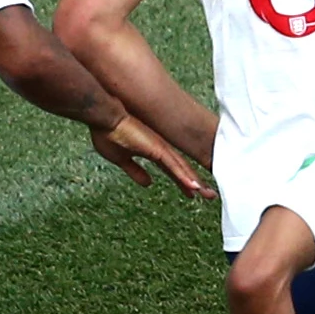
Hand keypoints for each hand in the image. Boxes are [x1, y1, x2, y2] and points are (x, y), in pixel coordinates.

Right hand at [92, 114, 213, 197]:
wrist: (104, 118)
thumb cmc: (108, 134)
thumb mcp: (122, 160)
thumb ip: (135, 171)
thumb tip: (148, 183)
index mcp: (153, 152)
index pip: (173, 170)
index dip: (183, 181)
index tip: (193, 192)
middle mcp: (161, 149)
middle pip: (183, 169)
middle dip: (196, 183)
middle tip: (210, 196)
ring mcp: (160, 148)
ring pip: (182, 168)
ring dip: (195, 182)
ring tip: (208, 195)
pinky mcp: (156, 148)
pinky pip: (173, 165)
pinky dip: (184, 176)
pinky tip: (194, 186)